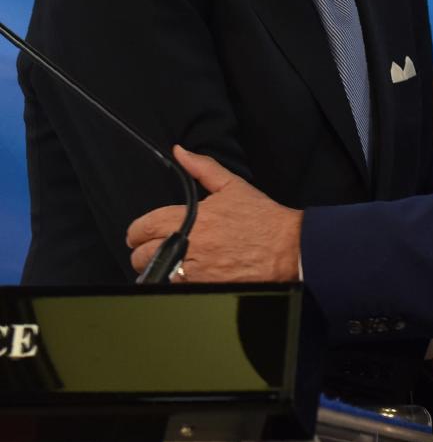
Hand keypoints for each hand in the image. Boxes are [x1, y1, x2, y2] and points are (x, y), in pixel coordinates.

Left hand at [127, 146, 301, 282]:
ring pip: (156, 275)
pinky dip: (175, 284)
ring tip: (167, 265)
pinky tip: (184, 277)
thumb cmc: (262, 218)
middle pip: (142, 255)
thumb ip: (202, 167)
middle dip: (142, 253)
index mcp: (189, 218)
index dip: (135, 232)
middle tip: (151, 250)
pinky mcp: (205, 287)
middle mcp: (187, 245)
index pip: (143, 227)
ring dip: (157, 270)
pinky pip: (175, 289)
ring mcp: (195, 270)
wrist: (287, 247)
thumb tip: (181, 153)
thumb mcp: (232, 186)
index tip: (137, 234)